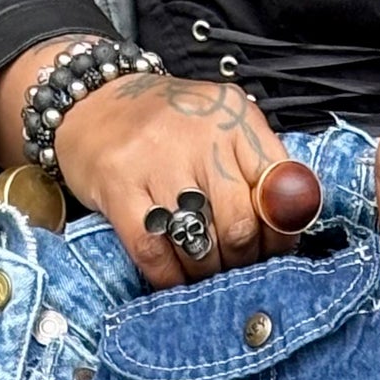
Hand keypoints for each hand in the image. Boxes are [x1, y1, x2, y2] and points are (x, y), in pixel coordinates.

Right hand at [0, 52, 292, 286]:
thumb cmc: (167, 127)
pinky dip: (168, 278)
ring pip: (200, 245)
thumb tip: (286, 233)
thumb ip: (256, 169)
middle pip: (240, 226)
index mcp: (235, 117)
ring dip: (205, 275)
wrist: (92, 99)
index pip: (278, 189)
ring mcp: (156, 158)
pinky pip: (153, 252)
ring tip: (202, 274)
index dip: (280, 234)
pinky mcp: (117, 185)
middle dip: (241, 262)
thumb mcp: (221, 127)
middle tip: (232, 269)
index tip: (273, 253)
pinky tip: (173, 280)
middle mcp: (201, 133)